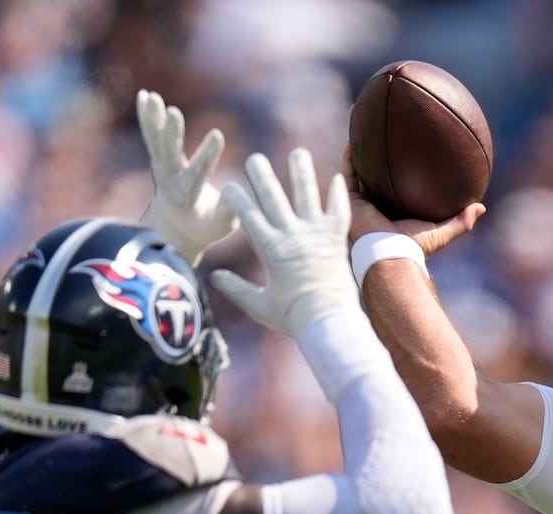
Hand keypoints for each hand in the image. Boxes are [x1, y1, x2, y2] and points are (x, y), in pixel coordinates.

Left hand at [137, 89, 237, 264]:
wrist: (175, 228)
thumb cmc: (206, 225)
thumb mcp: (222, 225)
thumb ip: (229, 209)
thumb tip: (235, 192)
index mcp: (189, 195)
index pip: (198, 172)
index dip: (207, 154)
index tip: (217, 134)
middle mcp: (171, 179)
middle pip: (169, 154)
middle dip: (171, 133)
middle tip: (173, 112)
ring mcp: (161, 167)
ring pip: (156, 141)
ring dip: (154, 119)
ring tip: (153, 97)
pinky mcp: (158, 158)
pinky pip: (151, 135)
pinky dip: (147, 116)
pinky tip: (145, 95)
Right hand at [210, 148, 359, 337]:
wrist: (329, 321)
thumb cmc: (292, 317)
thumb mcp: (259, 305)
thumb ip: (236, 288)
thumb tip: (214, 277)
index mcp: (270, 249)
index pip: (247, 214)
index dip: (236, 197)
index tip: (229, 186)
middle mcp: (292, 235)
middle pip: (273, 196)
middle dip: (261, 174)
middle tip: (255, 158)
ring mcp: (316, 233)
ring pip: (307, 194)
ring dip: (301, 171)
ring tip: (297, 153)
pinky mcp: (337, 238)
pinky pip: (338, 210)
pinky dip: (337, 193)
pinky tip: (337, 176)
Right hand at [339, 145, 484, 254]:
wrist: (390, 254)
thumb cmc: (415, 246)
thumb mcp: (442, 232)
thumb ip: (461, 220)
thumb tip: (481, 207)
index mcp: (395, 214)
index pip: (397, 190)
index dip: (401, 174)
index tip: (408, 156)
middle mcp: (377, 207)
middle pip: (377, 178)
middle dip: (379, 160)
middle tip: (386, 138)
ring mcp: (361, 204)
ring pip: (359, 173)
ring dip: (361, 153)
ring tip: (365, 130)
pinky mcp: (350, 201)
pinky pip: (347, 174)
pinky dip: (350, 157)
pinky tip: (354, 139)